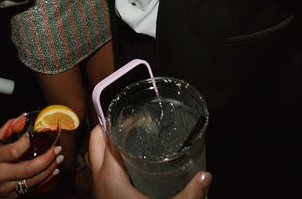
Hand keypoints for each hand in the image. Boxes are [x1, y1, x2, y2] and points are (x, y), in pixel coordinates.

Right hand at [0, 115, 60, 195]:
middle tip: (57, 150)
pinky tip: (52, 170)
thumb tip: (22, 119)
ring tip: (59, 159)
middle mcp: (1, 174)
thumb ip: (7, 129)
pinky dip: (44, 179)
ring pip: (33, 181)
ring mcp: (7, 187)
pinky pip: (31, 188)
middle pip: (28, 169)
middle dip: (47, 159)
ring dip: (49, 169)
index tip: (30, 136)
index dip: (25, 142)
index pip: (13, 151)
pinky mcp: (12, 196)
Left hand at [88, 125, 210, 198]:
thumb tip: (206, 176)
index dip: (113, 121)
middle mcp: (99, 181)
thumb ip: (189, 195)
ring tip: (129, 138)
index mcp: (110, 177)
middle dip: (107, 129)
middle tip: (127, 119)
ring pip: (96, 161)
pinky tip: (130, 168)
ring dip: (107, 148)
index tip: (126, 110)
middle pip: (95, 145)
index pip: (103, 138)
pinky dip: (111, 165)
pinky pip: (102, 176)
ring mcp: (99, 193)